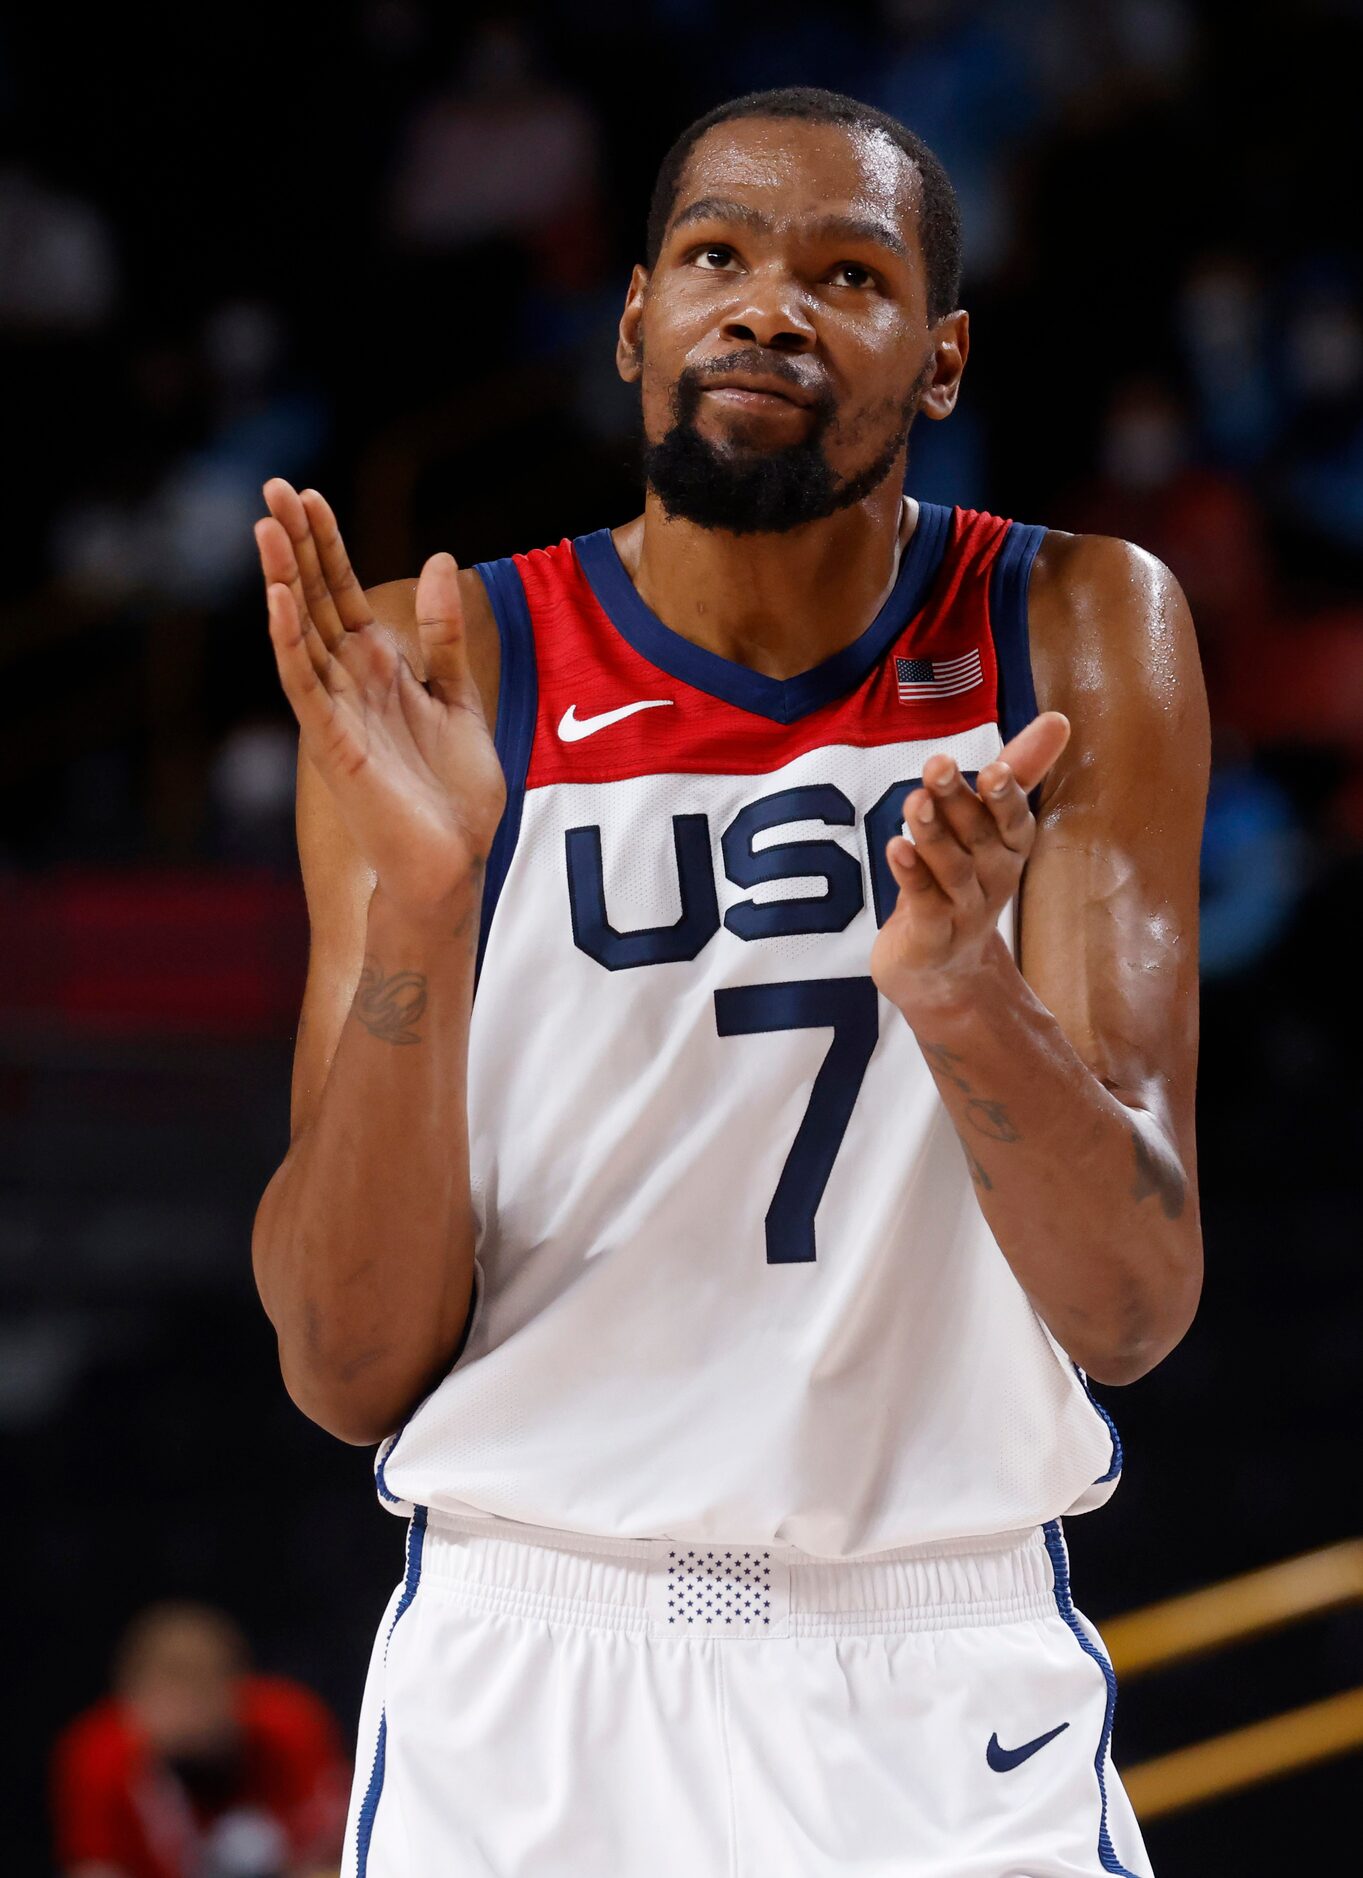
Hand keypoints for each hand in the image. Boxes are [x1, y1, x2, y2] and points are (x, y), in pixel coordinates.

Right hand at [256, 479, 505, 925]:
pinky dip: (290, 644)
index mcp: (377, 670)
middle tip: (273, 486)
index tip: (309, 496)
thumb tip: (440, 558)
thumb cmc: (453, 793)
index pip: (341, 594)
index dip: (326, 546)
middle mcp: (348, 684)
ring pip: (300, 635)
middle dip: (296, 546)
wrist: (452, 863)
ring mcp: (337, 713)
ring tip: (266, 526)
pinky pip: (304, 688)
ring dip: (282, 581)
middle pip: (313, 601)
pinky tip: (278, 601)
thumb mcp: (458, 695)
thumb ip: (445, 634)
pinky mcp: (334, 746)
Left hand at [869, 712, 1070, 1014]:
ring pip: (950, 867)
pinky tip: (895, 847)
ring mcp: (964, 909)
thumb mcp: (989, 823)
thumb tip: (1058, 718)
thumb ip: (1017, 772)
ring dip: (932, 833)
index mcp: (1009, 848)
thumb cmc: (964, 879)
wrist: (941, 966)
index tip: (994, 767)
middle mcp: (994, 878)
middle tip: (937, 765)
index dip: (1006, 796)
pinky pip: (924, 901)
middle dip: (958, 800)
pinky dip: (911, 875)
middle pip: (977, 837)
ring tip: (914, 801)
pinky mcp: (932, 933)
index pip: (1013, 820)